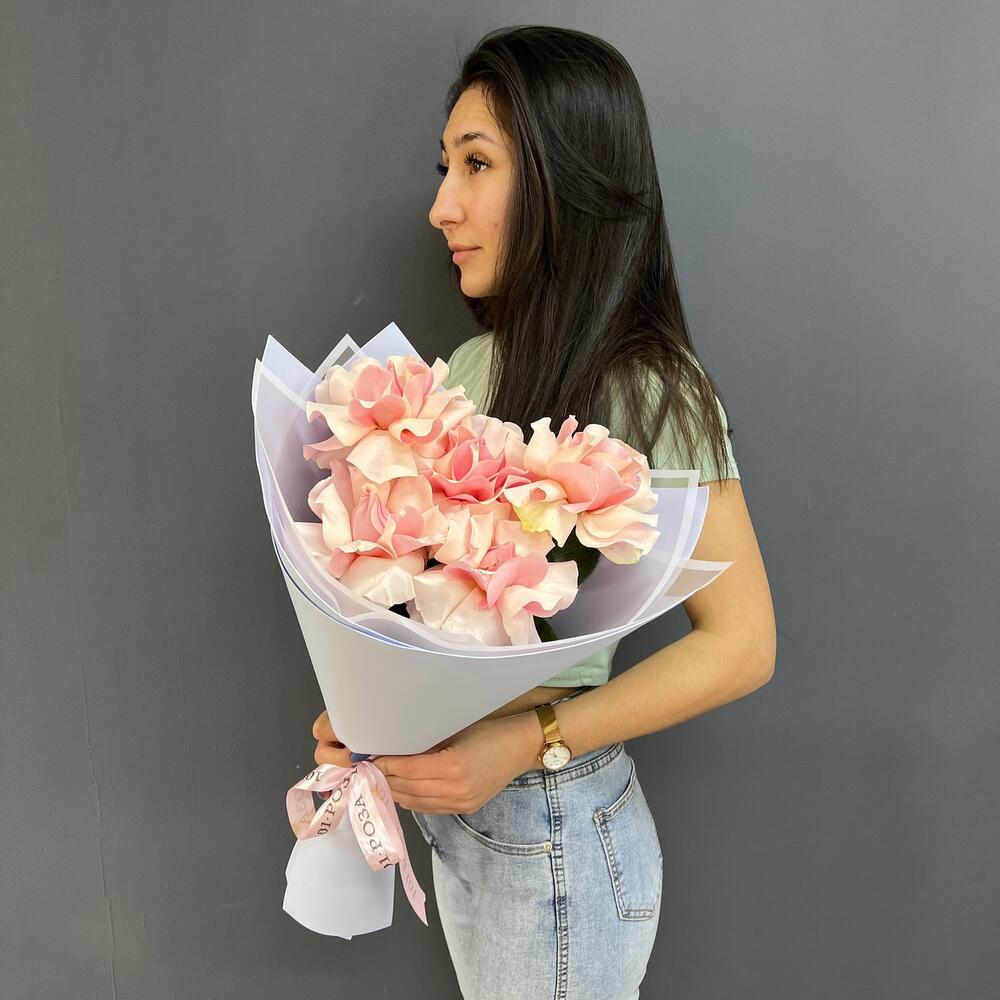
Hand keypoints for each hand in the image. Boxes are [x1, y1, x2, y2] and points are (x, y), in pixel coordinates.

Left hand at [312, 709, 538, 814]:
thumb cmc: (489, 727)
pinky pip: (428, 807)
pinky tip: (401, 786)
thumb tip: (391, 744)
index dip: (382, 764)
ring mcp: (461, 802)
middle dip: (383, 777)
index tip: (364, 755)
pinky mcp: (464, 809)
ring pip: (413, 801)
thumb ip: (424, 740)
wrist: (523, 745)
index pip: (404, 770)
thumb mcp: (454, 728)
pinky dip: (411, 797)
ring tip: (379, 776)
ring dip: (394, 789)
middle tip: (365, 765)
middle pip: (405, 788)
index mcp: (452, 765)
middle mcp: (455, 789)